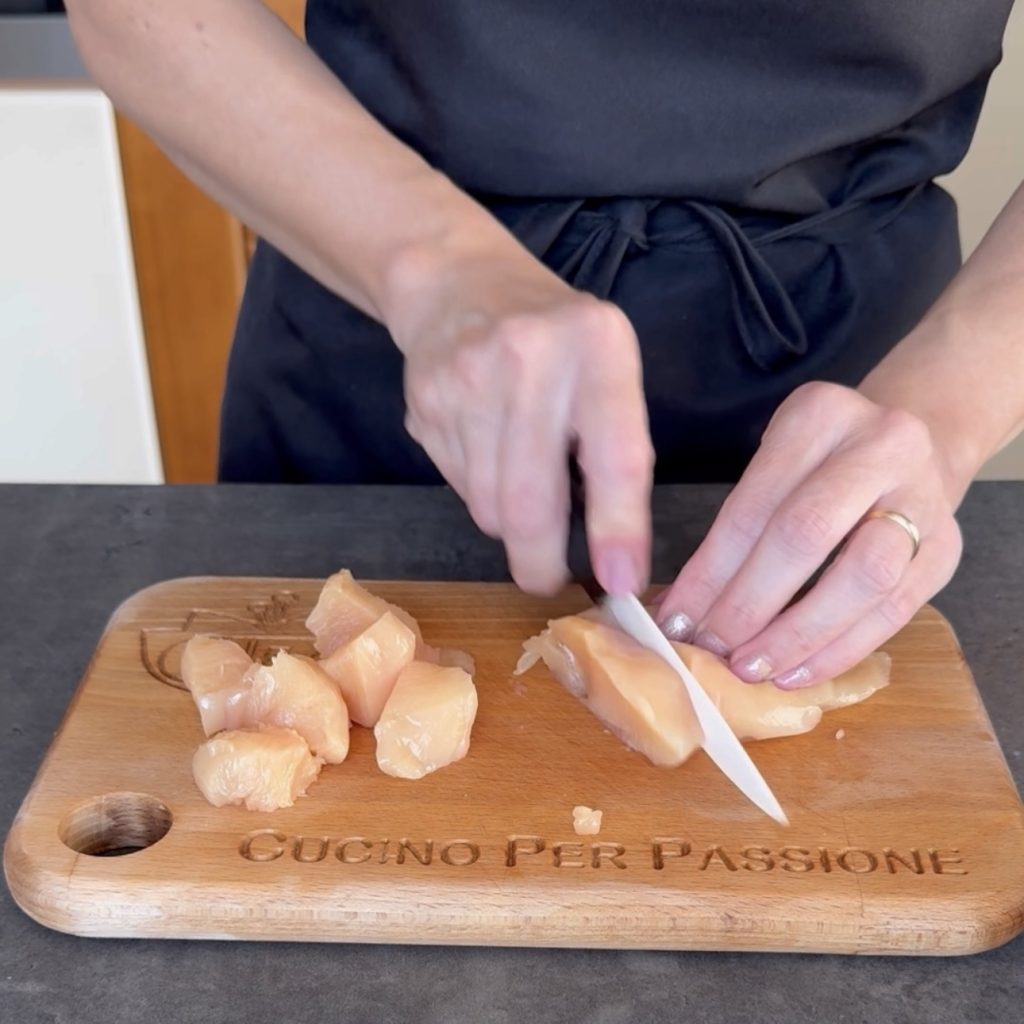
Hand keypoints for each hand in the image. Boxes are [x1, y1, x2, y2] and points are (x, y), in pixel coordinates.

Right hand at [386, 242, 653, 595]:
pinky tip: (487, 451)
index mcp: (597, 345)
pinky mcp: (425, 403)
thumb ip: (615, 445)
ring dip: (509, 523)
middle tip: (550, 580)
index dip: (619, 529)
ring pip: (488, 505)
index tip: (622, 581)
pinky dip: (480, 493)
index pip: (615, 455)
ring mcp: (466, 380)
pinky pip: (458, 486)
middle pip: (530, 500)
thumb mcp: (607, 366)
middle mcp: (530, 358)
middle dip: (541, 560)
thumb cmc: (556, 339)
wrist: (457, 284)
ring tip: (521, 485)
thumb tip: (614, 555)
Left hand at [656, 382, 962, 686]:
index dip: (710, 571)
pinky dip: (840, 649)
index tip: (675, 621)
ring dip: (798, 634)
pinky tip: (797, 672)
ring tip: (752, 668)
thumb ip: (735, 527)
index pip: (753, 506)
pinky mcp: (948, 549)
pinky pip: (895, 610)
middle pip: (806, 535)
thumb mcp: (776, 464)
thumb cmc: (822, 465)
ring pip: (863, 576)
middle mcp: (881, 446)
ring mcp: (924, 497)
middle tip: (711, 648)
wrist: (915, 448)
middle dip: (748, 603)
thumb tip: (681, 610)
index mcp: (820, 416)